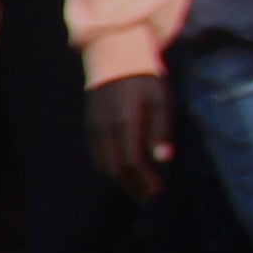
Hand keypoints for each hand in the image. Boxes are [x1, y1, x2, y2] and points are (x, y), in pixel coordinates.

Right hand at [90, 74, 170, 201]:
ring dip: (120, 180)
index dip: (143, 179)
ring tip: (138, 187)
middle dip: (130, 185)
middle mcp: (104, 127)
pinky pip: (97, 154)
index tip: (157, 189)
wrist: (113, 57)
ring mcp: (93, 127)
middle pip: (113, 168)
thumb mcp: (159, 100)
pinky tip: (125, 170)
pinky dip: (110, 167)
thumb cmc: (144, 78)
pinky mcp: (90, 125)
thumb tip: (163, 160)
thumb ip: (160, 130)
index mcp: (124, 121)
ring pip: (101, 163)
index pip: (130, 160)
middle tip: (149, 195)